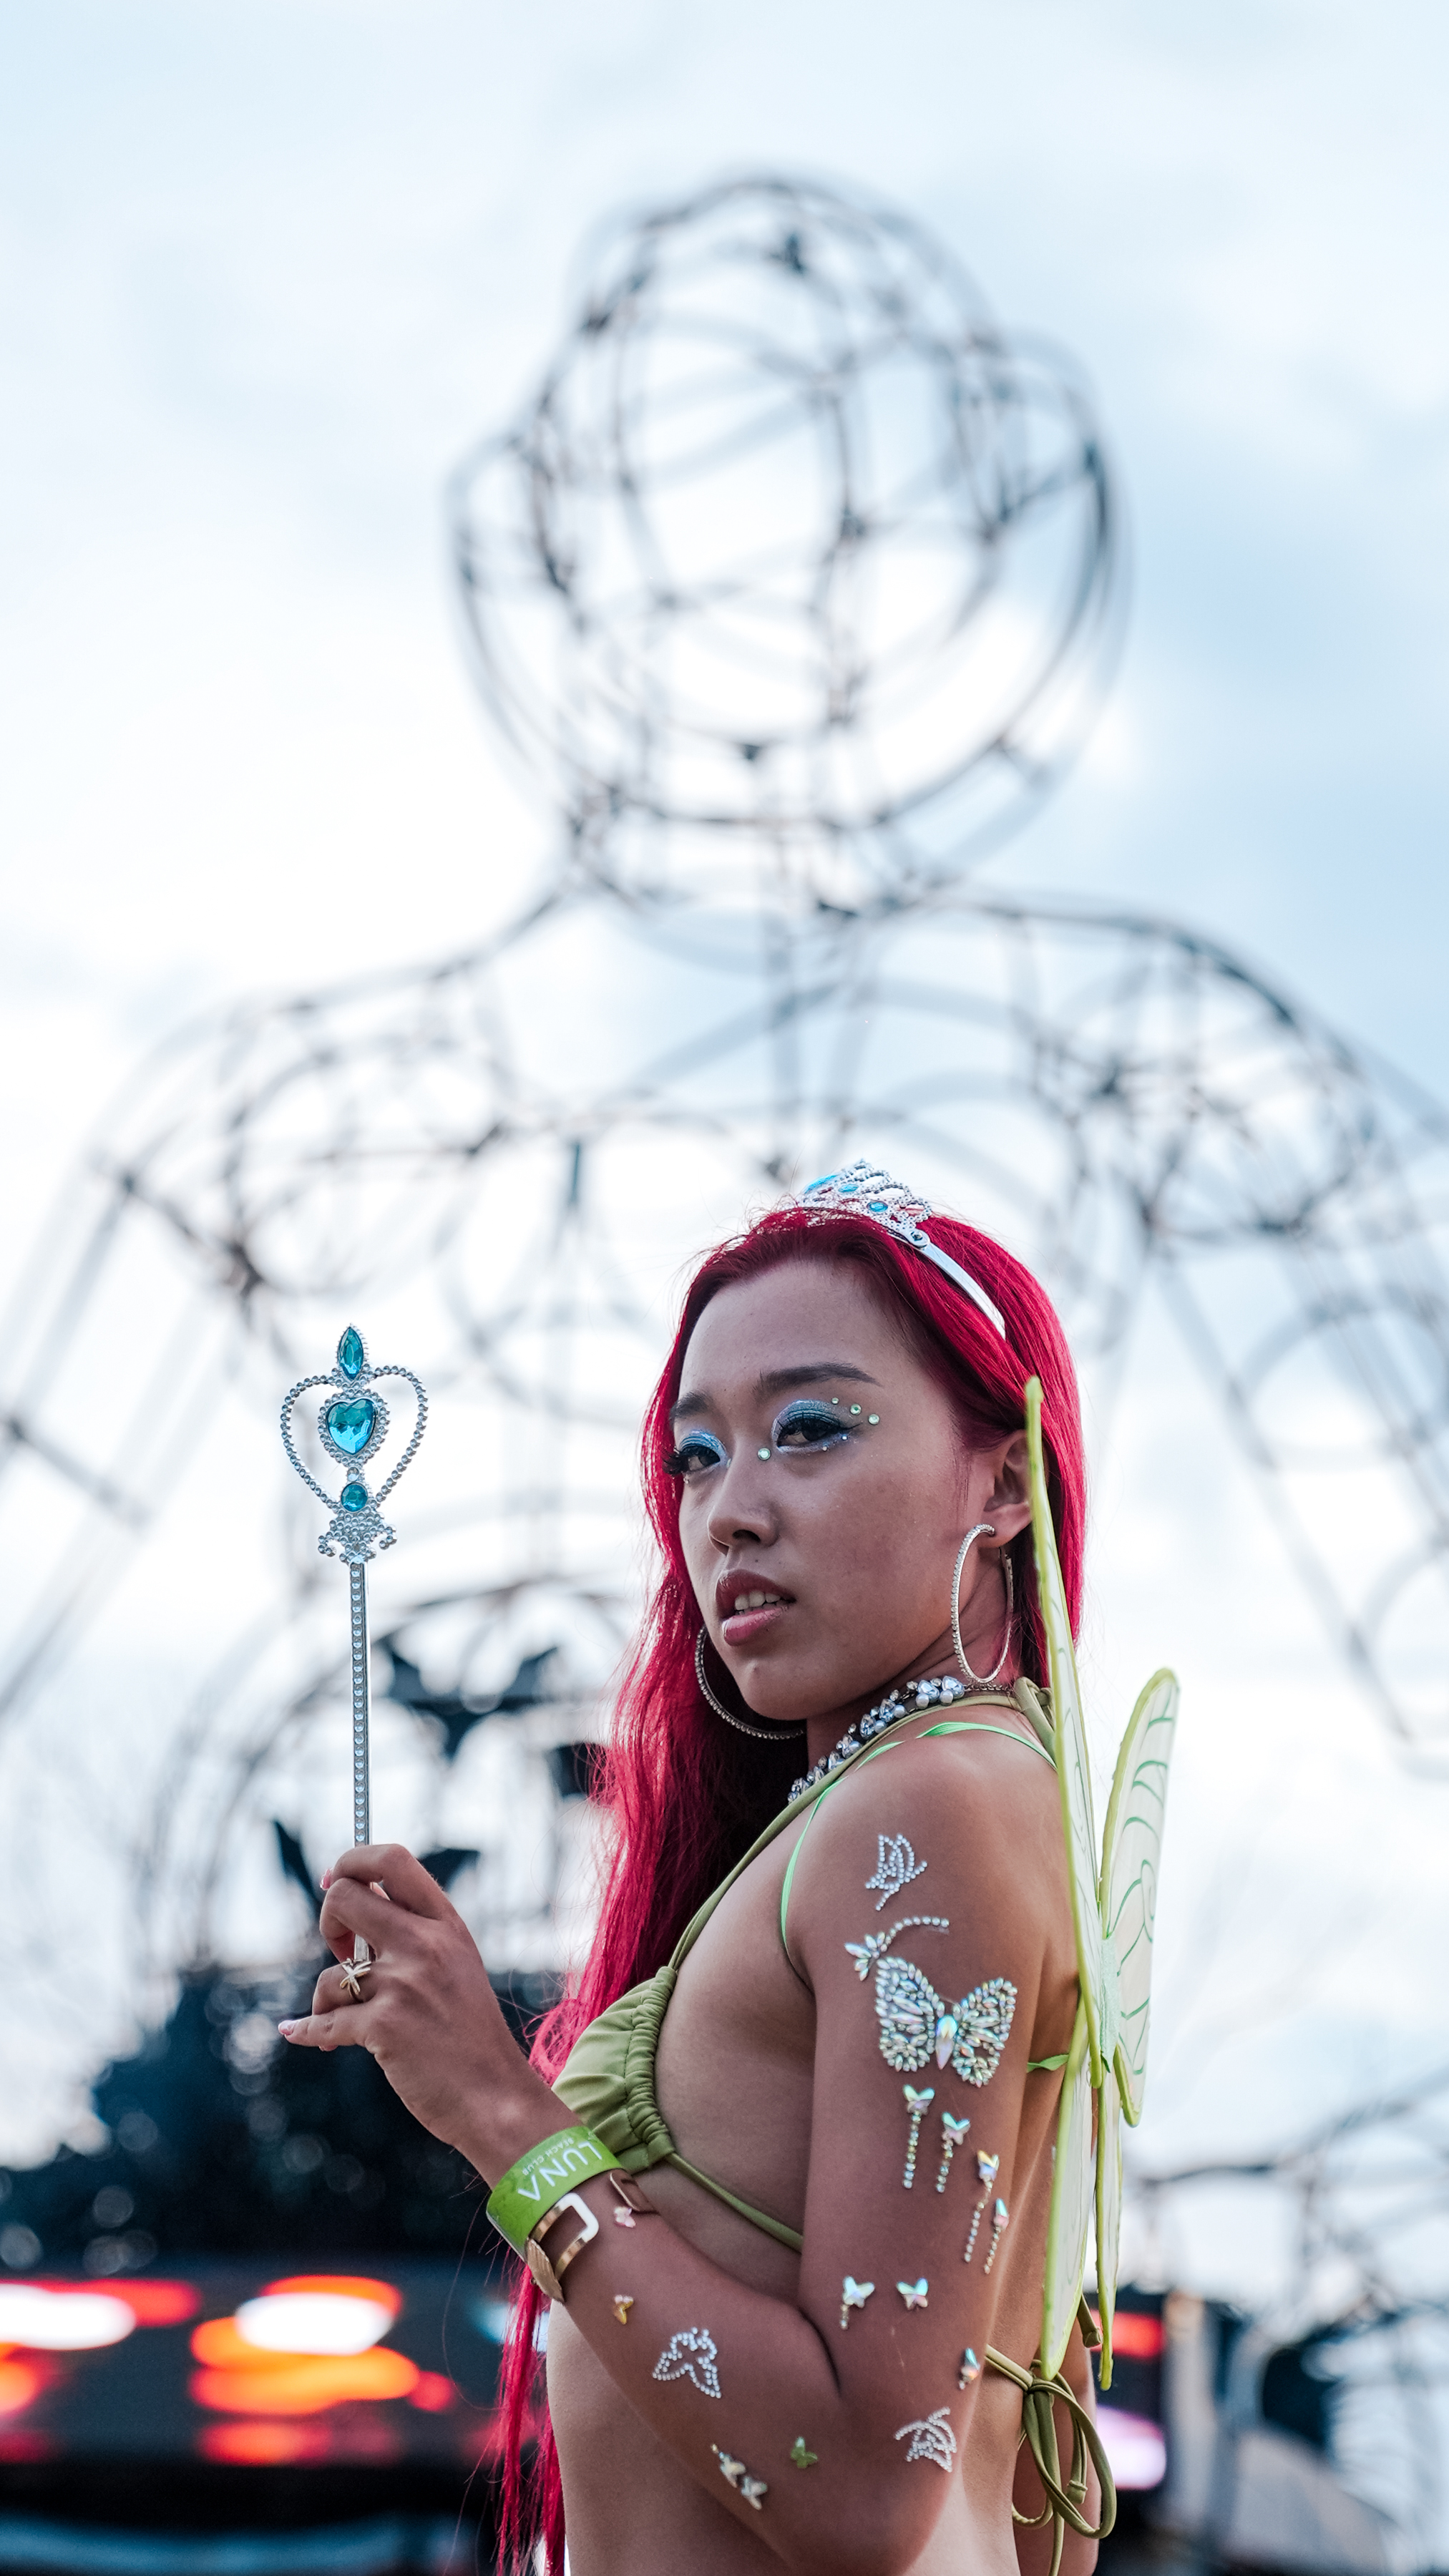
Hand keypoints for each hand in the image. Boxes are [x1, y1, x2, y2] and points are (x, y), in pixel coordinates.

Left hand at [277, 1843, 549, 2174]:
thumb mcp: (455, 1967)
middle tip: (341, 1949)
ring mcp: (404, 1984)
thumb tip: (351, 1909)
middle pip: (346, 1895)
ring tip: (341, 2022)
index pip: (392, 1859)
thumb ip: (415, 1935)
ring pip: (331, 1974)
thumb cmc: (469, 2036)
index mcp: (446, 1925)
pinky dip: (308, 2030)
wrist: (495, 2097)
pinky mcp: (384, 2026)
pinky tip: (300, 2033)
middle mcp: (426, 1944)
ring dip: (326, 1999)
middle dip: (328, 1919)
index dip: (352, 1860)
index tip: (336, 1880)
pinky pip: (323, 2020)